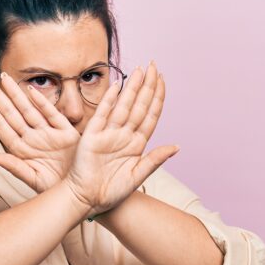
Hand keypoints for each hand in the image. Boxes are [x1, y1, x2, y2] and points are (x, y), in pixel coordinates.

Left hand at [0, 68, 79, 192]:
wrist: (78, 191)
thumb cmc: (53, 188)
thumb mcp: (32, 180)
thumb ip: (13, 167)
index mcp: (20, 149)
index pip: (1, 124)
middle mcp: (32, 137)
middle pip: (11, 112)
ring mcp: (48, 133)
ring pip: (28, 109)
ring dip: (16, 93)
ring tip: (3, 77)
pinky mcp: (66, 132)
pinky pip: (52, 114)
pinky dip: (43, 103)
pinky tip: (31, 91)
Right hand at [63, 60, 178, 215]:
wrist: (87, 200)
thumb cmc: (112, 193)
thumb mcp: (137, 177)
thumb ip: (155, 160)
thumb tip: (176, 146)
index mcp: (137, 144)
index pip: (150, 115)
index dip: (157, 97)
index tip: (163, 80)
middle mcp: (124, 135)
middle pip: (139, 105)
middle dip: (147, 86)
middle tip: (153, 65)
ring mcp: (108, 134)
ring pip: (123, 106)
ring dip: (132, 88)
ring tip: (140, 70)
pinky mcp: (92, 136)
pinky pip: (103, 114)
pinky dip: (109, 100)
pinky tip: (117, 85)